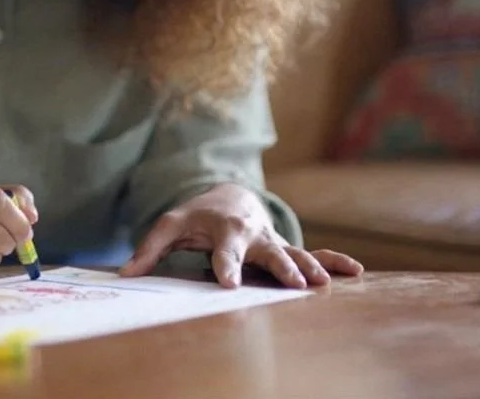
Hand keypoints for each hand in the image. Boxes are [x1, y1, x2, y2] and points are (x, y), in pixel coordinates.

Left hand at [119, 184, 362, 288]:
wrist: (230, 196)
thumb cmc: (197, 215)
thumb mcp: (170, 225)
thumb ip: (149, 249)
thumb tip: (125, 273)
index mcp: (225, 231)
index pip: (224, 252)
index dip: (226, 267)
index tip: (228, 284)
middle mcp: (254, 236)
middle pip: (269, 253)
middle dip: (281, 268)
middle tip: (292, 284)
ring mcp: (274, 241)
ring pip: (295, 254)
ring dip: (310, 267)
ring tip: (323, 283)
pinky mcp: (286, 248)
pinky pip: (315, 252)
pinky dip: (334, 260)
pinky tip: (354, 271)